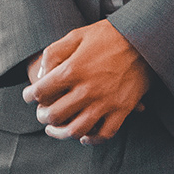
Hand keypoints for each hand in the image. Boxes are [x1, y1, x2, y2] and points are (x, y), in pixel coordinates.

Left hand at [23, 19, 150, 143]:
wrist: (144, 38)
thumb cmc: (109, 34)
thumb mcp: (78, 34)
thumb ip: (55, 52)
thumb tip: (42, 74)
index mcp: (73, 70)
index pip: (40, 92)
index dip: (29, 96)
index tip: (28, 96)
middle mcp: (87, 89)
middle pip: (55, 114)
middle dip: (42, 116)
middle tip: (41, 113)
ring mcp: (106, 102)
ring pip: (76, 129)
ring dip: (60, 132)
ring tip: (55, 129)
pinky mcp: (122, 109)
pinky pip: (104, 133)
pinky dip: (91, 139)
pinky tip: (83, 135)